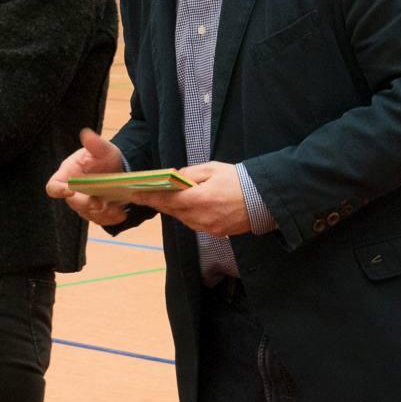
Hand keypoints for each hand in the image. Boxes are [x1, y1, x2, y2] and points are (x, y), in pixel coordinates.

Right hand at [46, 128, 128, 226]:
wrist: (121, 168)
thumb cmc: (105, 157)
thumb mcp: (103, 149)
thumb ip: (95, 144)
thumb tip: (86, 134)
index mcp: (68, 175)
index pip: (53, 186)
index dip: (58, 190)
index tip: (70, 190)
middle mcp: (73, 192)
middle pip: (73, 203)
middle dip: (86, 204)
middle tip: (100, 204)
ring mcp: (84, 203)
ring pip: (88, 214)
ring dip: (101, 214)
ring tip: (116, 209)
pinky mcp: (97, 212)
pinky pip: (100, 220)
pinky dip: (111, 219)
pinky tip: (122, 213)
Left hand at [127, 161, 251, 237]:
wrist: (263, 199)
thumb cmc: (237, 179)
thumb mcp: (212, 169)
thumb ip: (190, 174)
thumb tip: (175, 178)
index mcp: (199, 198)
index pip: (167, 199)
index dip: (150, 197)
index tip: (137, 194)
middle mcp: (201, 216)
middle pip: (173, 211)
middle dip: (159, 203)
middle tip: (145, 196)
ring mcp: (209, 227)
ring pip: (183, 219)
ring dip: (173, 210)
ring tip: (164, 200)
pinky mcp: (216, 232)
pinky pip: (195, 224)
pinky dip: (187, 216)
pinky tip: (185, 208)